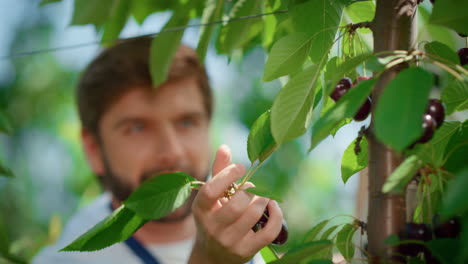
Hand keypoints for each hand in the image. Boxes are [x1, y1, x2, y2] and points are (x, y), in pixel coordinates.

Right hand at [188, 145, 282, 263]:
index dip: (228, 175)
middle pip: (236, 204)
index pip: (210, 191)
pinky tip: (273, 206)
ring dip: (263, 200)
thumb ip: (218, 172)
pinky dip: (276, 215)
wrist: (213, 255)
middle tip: (252, 188)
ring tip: (261, 197)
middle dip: (250, 191)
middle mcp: (212, 227)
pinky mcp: (246, 251)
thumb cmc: (214, 217)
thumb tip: (225, 147)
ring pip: (253, 215)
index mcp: (201, 209)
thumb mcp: (211, 197)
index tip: (241, 167)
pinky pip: (268, 232)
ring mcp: (229, 241)